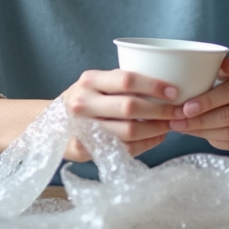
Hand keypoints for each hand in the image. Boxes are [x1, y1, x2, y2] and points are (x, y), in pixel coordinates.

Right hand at [59, 68, 178, 161]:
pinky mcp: (84, 148)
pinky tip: (157, 138)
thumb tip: (166, 86)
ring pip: (128, 131)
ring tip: (170, 126)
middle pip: (130, 107)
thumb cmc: (86, 99)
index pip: (127, 79)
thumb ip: (122, 82)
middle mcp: (85, 101)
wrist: (49, 124)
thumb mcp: (97, 83)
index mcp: (90, 80)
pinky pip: (122, 149)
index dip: (153, 85)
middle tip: (179, 112)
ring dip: (156, 130)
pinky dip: (145, 144)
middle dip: (160, 111)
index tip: (174, 92)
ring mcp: (82, 126)